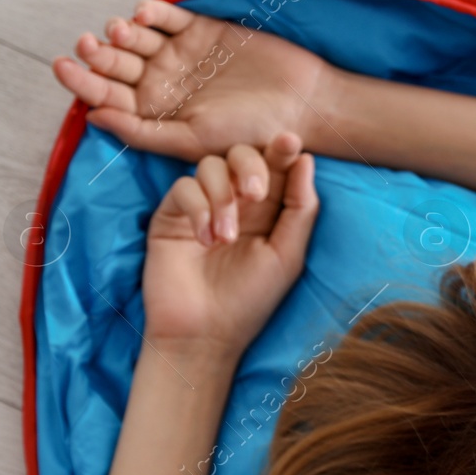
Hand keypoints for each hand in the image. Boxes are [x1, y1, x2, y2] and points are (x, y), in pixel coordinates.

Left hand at [54, 0, 335, 159]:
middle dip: (98, 54)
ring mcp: (181, 55)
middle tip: (89, 45)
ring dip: (124, 33)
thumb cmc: (250, 133)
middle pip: (117, 64)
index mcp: (156, 113)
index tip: (64, 67)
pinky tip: (144, 15)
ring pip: (138, 39)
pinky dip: (154, 13)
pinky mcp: (202, 31)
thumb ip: (143, 132)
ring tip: (121, 31)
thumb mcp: (191, 140)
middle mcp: (164, 83)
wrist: (301, 105)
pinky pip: (169, 17)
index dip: (82, 81)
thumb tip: (92, 116)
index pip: (108, 96)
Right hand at [143, 133, 318, 362]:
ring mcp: (201, 206)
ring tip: (226, 238)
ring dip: (222, 196)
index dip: (281, 151)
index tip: (289, 141)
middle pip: (239, 154)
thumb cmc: (250, 299)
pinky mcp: (171, 216)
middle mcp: (234, 202)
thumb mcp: (287, 255)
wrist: (204, 333)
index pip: (274, 168)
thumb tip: (305, 158)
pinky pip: (183, 188)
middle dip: (250, 165)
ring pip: (209, 166)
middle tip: (255, 194)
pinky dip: (197, 208)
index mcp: (267, 210)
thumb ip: (299, 208)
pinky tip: (205, 240)